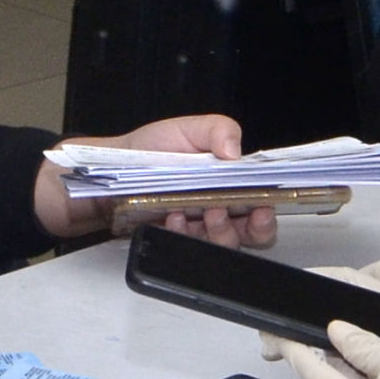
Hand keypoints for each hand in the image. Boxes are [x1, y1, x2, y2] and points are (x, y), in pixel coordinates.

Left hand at [36, 112, 275, 248]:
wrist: (111, 172)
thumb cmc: (150, 149)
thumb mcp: (185, 129)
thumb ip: (217, 130)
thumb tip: (236, 152)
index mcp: (229, 180)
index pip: (261, 199)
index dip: (268, 207)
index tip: (262, 206)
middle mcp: (220, 205)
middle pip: (252, 230)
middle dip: (251, 227)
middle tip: (231, 211)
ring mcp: (198, 226)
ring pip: (225, 243)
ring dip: (218, 231)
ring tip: (198, 211)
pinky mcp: (177, 240)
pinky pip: (190, 249)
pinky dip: (185, 234)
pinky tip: (173, 219)